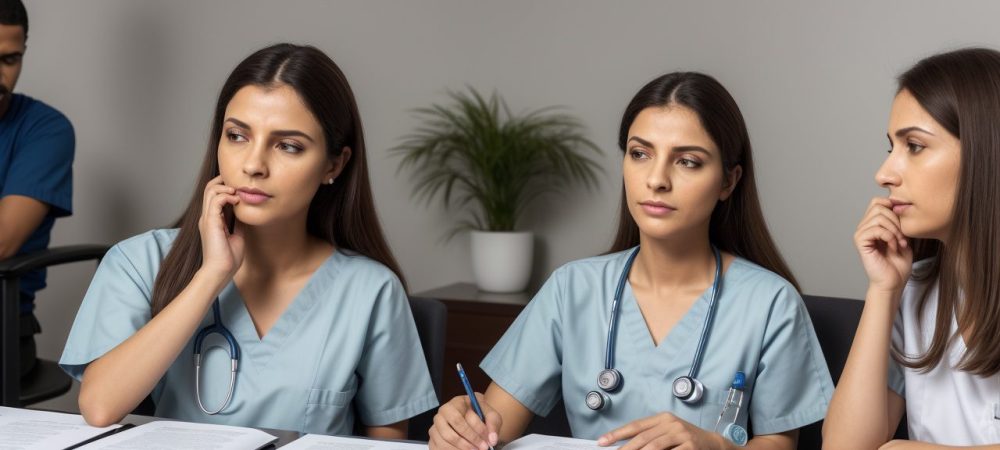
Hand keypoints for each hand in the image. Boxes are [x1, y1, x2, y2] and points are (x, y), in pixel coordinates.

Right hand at [198, 176, 244, 278]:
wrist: (220, 272)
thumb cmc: (228, 258)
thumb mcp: (237, 236)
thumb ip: (238, 223)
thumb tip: (245, 213)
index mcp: (212, 220)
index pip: (214, 195)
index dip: (225, 187)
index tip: (239, 187)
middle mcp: (207, 217)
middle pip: (209, 188)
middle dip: (223, 181)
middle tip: (238, 183)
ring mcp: (207, 218)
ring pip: (210, 190)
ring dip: (225, 187)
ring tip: (237, 192)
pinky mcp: (210, 222)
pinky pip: (215, 200)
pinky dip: (226, 195)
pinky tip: (236, 200)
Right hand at [429, 394, 501, 449]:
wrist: (476, 418)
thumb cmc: (482, 415)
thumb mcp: (491, 415)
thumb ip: (493, 424)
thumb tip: (492, 439)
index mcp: (456, 403)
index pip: (461, 419)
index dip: (475, 432)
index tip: (488, 441)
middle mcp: (443, 413)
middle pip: (449, 433)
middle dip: (467, 443)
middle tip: (482, 448)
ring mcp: (436, 426)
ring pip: (444, 442)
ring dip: (461, 449)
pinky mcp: (433, 438)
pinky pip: (438, 448)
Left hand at [597, 413, 729, 449]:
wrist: (713, 444)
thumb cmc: (686, 440)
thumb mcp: (667, 433)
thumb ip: (649, 437)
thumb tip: (625, 446)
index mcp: (662, 418)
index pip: (635, 426)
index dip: (617, 434)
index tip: (602, 442)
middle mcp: (671, 423)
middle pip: (643, 437)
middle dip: (626, 449)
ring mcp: (681, 434)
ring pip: (654, 446)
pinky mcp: (690, 446)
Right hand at [855, 197, 912, 294]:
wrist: (893, 282)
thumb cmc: (898, 263)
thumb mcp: (903, 236)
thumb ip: (898, 221)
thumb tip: (898, 204)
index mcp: (873, 224)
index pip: (878, 201)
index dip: (893, 208)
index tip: (904, 226)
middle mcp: (864, 227)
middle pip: (879, 205)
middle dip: (896, 220)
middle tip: (903, 237)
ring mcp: (861, 234)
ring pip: (879, 216)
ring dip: (894, 230)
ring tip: (900, 243)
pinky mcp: (860, 242)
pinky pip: (876, 229)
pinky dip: (889, 236)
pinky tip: (893, 247)